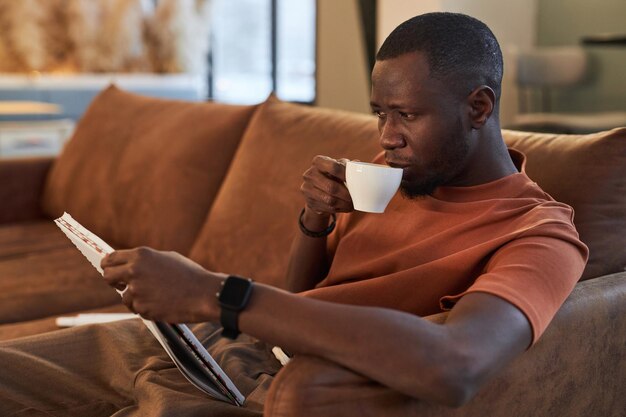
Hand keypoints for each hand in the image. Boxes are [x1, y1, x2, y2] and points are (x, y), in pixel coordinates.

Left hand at [101, 247, 223, 322]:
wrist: (203, 293)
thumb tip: (130, 265)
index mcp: (141, 255)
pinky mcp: (142, 308)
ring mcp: (137, 291)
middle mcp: (134, 271)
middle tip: (121, 285)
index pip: (110, 259)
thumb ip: (145, 261)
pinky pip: (138, 309)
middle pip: (107, 277)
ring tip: (157, 296)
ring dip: (135, 298)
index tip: (109, 269)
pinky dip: (147, 308)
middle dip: (113, 282)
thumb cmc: (189, 275)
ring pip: (124, 297)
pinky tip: (162, 303)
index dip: (108, 265)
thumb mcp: (166, 258)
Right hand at [300, 156, 352, 226]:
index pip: (334, 167)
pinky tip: (346, 207)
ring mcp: (307, 189)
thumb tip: (358, 164)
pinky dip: (339, 209)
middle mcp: (309, 174)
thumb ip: (348, 166)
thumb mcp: (339, 167)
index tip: (357, 181)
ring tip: (352, 205)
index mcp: (318, 162)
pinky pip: (327, 208)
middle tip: (355, 198)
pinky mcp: (309, 202)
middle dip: (346, 194)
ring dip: (344, 204)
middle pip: (331, 187)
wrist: (318, 189)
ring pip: (329, 200)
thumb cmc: (333, 175)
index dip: (346, 175)